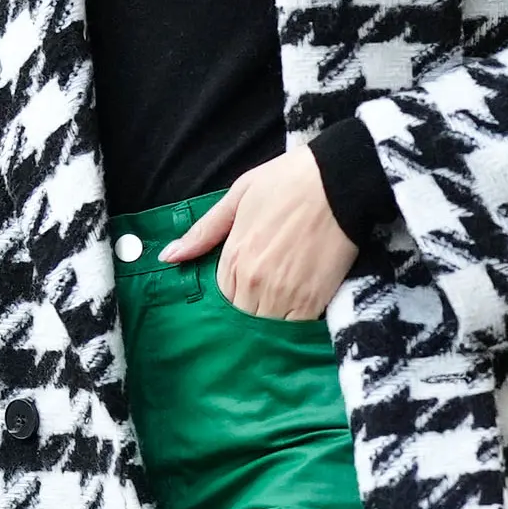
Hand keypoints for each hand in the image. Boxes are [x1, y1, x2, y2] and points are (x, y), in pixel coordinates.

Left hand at [167, 143, 355, 321]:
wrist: (339, 180)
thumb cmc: (288, 181)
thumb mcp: (238, 196)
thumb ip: (203, 231)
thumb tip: (168, 257)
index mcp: (234, 258)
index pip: (220, 299)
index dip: (230, 294)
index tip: (242, 286)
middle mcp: (255, 282)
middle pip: (241, 317)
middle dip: (248, 311)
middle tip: (262, 295)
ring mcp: (285, 295)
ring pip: (266, 328)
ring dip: (269, 320)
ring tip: (279, 302)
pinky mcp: (315, 301)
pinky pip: (295, 328)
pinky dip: (293, 324)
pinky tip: (297, 306)